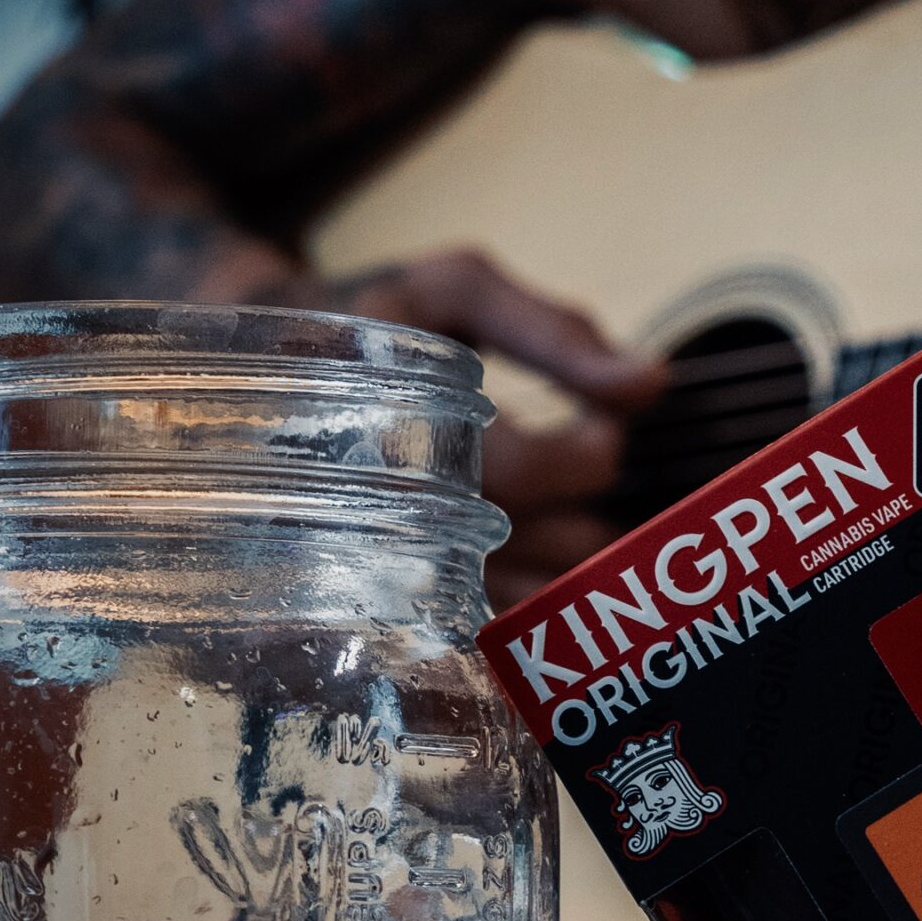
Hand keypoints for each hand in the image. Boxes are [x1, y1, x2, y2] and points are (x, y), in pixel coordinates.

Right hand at [331, 249, 665, 605]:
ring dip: (570, 555)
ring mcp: (396, 571)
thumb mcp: (456, 289)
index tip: (595, 420)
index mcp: (404, 429)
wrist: (269, 362)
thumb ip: (556, 334)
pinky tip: (527, 551)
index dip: (594, 446)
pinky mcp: (398, 604)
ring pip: (534, 602)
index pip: (536, 471)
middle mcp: (392, 513)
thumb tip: (651, 383)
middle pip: (547, 549)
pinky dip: (534, 598)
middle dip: (588, 504)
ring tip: (549, 502)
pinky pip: (498, 631)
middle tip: (571, 464)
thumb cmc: (376, 315)